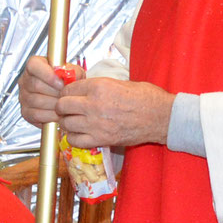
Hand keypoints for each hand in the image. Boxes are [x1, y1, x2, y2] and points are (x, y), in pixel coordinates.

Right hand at [19, 56, 68, 127]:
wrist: (67, 98)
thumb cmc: (68, 83)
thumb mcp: (74, 73)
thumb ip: (73, 72)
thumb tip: (70, 75)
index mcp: (35, 65)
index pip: (33, 66)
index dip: (48, 75)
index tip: (61, 82)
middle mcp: (26, 80)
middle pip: (36, 85)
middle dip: (55, 92)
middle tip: (66, 95)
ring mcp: (24, 97)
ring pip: (37, 101)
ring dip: (54, 104)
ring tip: (64, 104)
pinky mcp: (26, 112)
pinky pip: (36, 114)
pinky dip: (50, 115)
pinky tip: (59, 113)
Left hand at [55, 77, 174, 150]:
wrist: (161, 116)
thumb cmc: (145, 97)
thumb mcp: (119, 82)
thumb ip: (97, 86)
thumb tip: (81, 89)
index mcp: (99, 86)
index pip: (68, 89)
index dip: (65, 93)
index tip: (68, 96)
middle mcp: (94, 104)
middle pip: (62, 106)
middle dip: (62, 107)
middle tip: (67, 109)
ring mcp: (96, 123)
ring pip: (66, 124)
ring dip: (67, 123)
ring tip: (74, 121)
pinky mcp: (102, 139)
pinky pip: (75, 140)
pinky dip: (74, 138)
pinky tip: (80, 134)